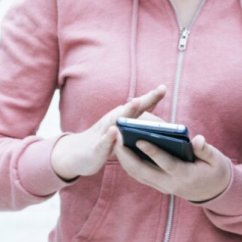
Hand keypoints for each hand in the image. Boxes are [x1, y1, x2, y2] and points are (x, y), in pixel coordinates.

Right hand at [50, 85, 166, 180]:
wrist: (78, 154)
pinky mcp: (97, 147)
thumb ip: (139, 126)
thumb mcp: (124, 132)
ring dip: (126, 111)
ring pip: (116, 121)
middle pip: (131, 109)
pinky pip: (103, 142)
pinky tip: (114, 131)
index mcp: (123, 117)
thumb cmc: (106, 141)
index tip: (164, 87)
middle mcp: (114, 120)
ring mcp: (105, 132)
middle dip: (145, 99)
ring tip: (136, 102)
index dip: (152, 97)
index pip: (140, 106)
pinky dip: (108, 137)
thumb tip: (162, 127)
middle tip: (160, 90)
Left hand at [114, 133, 232, 202]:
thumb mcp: (216, 159)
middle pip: (144, 172)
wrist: (214, 191)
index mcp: (186, 175)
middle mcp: (171, 184)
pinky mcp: (158, 185)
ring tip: (115, 140)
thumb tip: (198, 140)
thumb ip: (205, 150)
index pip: (167, 163)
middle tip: (117, 137)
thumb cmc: (215, 170)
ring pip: (138, 175)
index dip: (153, 152)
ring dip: (124, 160)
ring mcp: (163, 187)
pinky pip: (140, 176)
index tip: (139, 139)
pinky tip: (122, 150)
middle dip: (128, 156)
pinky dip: (129, 164)